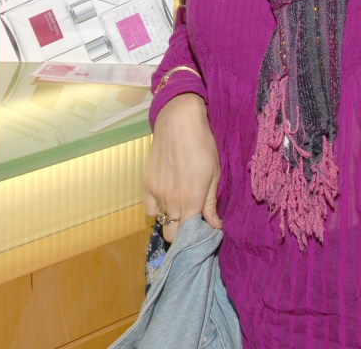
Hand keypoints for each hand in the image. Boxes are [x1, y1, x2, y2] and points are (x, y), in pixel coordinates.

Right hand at [144, 93, 220, 242]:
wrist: (178, 122)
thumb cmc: (202, 146)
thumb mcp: (214, 174)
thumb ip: (210, 204)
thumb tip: (215, 227)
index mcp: (191, 201)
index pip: (189, 237)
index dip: (196, 238)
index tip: (204, 231)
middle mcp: (171, 201)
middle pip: (171, 235)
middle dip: (182, 234)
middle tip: (192, 222)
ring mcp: (156, 193)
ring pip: (161, 221)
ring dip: (171, 220)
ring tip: (181, 208)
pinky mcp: (146, 184)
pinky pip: (149, 209)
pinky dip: (157, 209)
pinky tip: (167, 199)